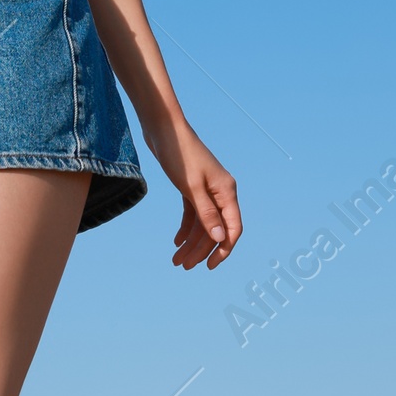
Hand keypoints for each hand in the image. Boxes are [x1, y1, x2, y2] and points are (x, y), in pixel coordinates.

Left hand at [150, 127, 241, 270]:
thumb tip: (220, 238)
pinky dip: (185, 228)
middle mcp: (220, 193)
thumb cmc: (179, 155)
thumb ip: (206, 213)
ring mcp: (206, 190)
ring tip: (176, 260)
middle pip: (214, 229)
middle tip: (183, 266)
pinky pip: (192, 214)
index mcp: (226, 192)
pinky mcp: (192, 187)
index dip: (223, 250)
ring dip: (190, 243)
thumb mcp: (191, 187)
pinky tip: (176, 241)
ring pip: (202, 224)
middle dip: (200, 250)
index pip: (232, 228)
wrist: (163, 129)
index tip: (209, 266)